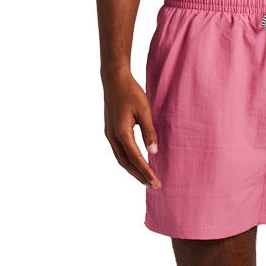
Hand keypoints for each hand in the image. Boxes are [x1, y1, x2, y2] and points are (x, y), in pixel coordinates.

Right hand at [103, 69, 160, 188]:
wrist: (114, 79)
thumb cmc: (131, 92)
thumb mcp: (145, 111)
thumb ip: (149, 132)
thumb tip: (154, 153)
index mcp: (122, 132)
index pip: (136, 158)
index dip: (146, 172)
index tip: (156, 182)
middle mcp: (113, 136)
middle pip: (126, 163)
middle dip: (140, 176)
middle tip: (153, 186)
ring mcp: (109, 134)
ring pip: (121, 159)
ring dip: (133, 170)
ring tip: (146, 179)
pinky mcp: (110, 131)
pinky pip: (119, 152)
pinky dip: (128, 161)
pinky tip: (136, 163)